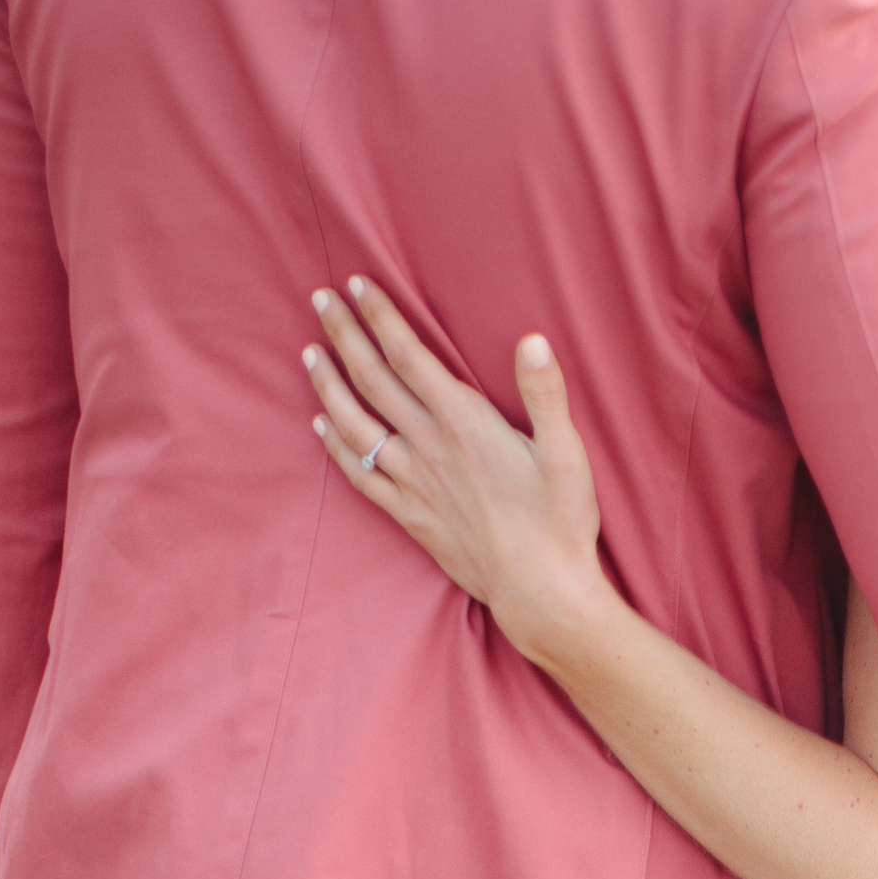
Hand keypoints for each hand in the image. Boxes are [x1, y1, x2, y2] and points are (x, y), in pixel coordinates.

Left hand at [303, 279, 612, 676]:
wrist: (542, 594)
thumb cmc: (561, 524)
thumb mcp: (568, 454)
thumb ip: (546, 393)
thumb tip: (532, 339)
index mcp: (464, 423)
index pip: (408, 356)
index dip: (379, 316)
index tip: (355, 284)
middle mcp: (429, 448)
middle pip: (372, 380)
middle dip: (343, 335)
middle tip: (319, 300)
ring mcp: (414, 484)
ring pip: (355, 425)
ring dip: (328, 386)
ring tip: (309, 354)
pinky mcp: (410, 517)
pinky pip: (360, 475)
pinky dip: (336, 446)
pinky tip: (320, 424)